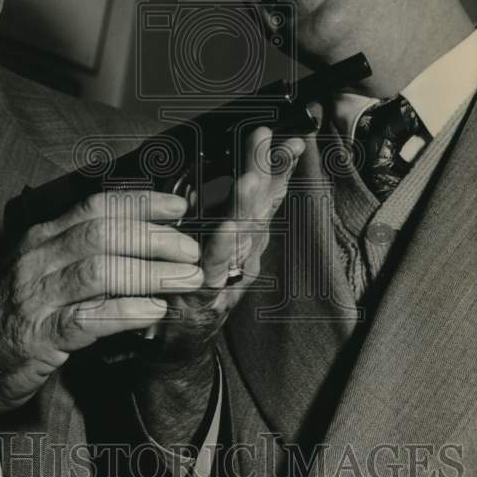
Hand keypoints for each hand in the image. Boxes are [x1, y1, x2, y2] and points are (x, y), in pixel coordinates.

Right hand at [0, 190, 204, 412]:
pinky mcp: (37, 336)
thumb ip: (79, 255)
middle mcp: (36, 260)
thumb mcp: (40, 272)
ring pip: (100, 271)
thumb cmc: (9, 316)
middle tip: (190, 249)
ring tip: (186, 278)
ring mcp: (35, 297)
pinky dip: (126, 311)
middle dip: (154, 237)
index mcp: (39, 239)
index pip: (95, 207)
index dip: (141, 203)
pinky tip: (154, 311)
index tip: (179, 206)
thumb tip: (138, 241)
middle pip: (103, 234)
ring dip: (150, 272)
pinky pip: (87, 318)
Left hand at [140, 126, 305, 364]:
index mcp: (249, 231)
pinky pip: (215, 264)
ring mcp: (230, 270)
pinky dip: (222, 244)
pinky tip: (225, 226)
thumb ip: (222, 202)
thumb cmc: (196, 279)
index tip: (294, 139)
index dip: (281, 166)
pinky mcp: (207, 288)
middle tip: (271, 139)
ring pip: (243, 233)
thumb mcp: (216, 235)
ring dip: (247, 205)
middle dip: (266, 171)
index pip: (269, 192)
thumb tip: (222, 163)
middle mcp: (247, 249)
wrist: (181, 336)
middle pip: (260, 206)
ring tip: (249, 177)